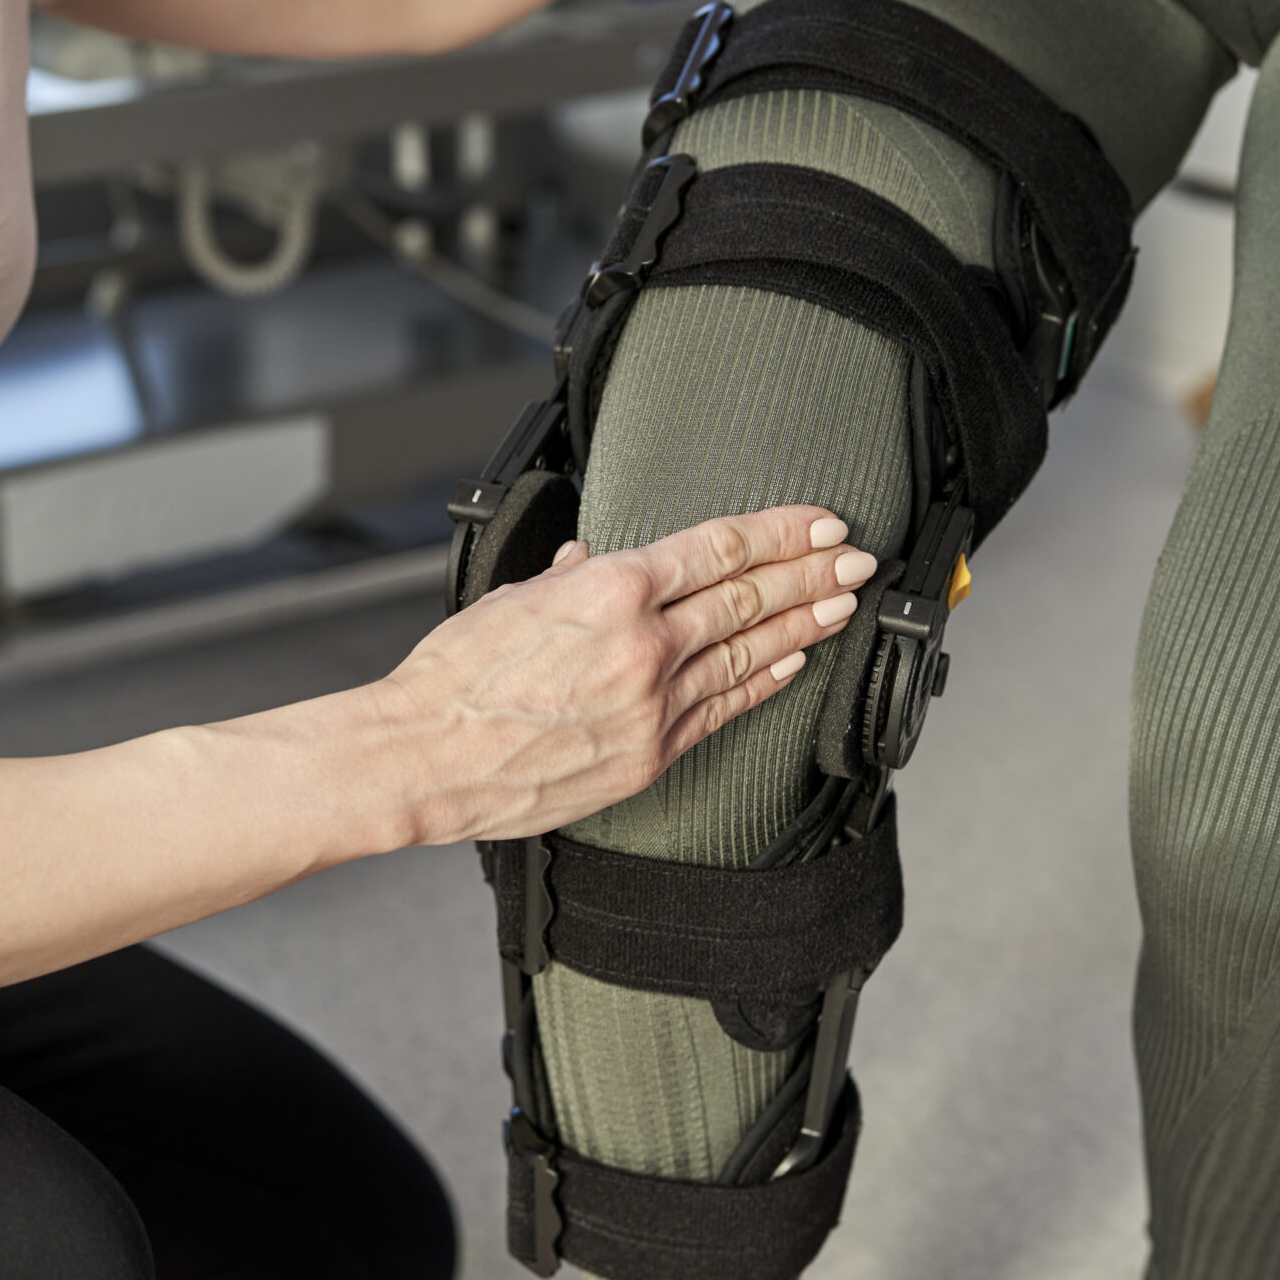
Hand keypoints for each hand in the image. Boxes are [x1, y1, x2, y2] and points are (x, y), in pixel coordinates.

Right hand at [381, 507, 874, 845]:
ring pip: (747, 655)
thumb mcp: (513, 597)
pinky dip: (762, 684)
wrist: (425, 756)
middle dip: (811, 574)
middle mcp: (643, 645)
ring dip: (803, 625)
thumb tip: (593, 557)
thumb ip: (568, 576)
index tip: (818, 523)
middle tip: (854, 559)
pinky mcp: (648, 755)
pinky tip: (792, 664)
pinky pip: (721, 711)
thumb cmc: (454, 680)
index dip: (781, 533)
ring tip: (842, 605)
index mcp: (609, 590)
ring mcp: (652, 705)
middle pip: (749, 599)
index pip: (720, 549)